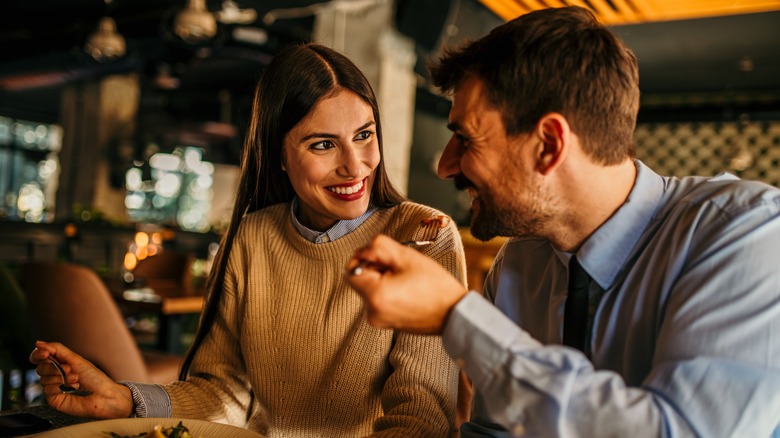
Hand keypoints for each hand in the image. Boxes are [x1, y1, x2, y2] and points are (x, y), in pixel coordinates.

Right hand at [29, 341, 133, 418]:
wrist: (104, 395)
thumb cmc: (94, 377)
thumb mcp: (75, 359)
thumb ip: (56, 350)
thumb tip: (38, 343)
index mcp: (60, 363)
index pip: (39, 357)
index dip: (38, 354)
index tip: (45, 354)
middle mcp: (55, 375)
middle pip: (40, 368)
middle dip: (54, 367)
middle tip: (70, 369)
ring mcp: (53, 387)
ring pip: (43, 379)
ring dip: (61, 377)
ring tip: (76, 379)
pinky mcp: (54, 399)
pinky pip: (46, 390)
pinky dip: (59, 387)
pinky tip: (73, 388)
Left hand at [345, 234, 467, 333]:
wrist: (454, 314)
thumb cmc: (435, 286)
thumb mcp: (406, 257)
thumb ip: (379, 247)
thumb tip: (363, 249)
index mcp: (375, 296)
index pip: (351, 269)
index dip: (365, 257)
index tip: (385, 257)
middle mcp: (371, 312)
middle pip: (360, 279)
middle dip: (376, 268)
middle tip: (400, 267)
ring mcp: (377, 319)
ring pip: (370, 288)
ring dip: (382, 278)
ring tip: (406, 279)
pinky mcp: (385, 322)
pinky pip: (378, 299)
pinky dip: (387, 289)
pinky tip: (407, 289)